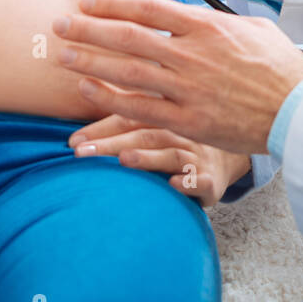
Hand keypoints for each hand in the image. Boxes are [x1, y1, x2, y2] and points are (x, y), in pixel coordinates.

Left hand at [53, 0, 302, 154]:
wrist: (301, 111)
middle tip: (59, 25)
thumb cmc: (281, 67)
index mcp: (207, 26)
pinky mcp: (190, 122)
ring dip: (90, 63)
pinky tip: (88, 92)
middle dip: (88, 30)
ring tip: (62, 57)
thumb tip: (190, 13)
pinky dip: (110, 100)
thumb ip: (216, 20)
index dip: (111, 3)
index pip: (148, 7)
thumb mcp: (253, 27)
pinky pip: (140, 109)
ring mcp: (189, 90)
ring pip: (127, 73)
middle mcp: (193, 55)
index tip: (86, 2)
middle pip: (128, 37)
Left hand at [67, 113, 251, 206]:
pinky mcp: (212, 181)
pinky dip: (187, 182)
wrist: (231, 156)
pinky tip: (172, 184)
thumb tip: (71, 139)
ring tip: (124, 160)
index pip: (129, 119)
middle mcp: (180, 132)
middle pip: (144, 135)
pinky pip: (201, 180)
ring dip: (147, 157)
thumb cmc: (180, 143)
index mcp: (164, 117)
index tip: (73, 142)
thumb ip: (121, 127)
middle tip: (82, 154)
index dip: (101, 129)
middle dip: (111, 144)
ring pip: (171, 155)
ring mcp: (197, 156)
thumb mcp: (157, 128)